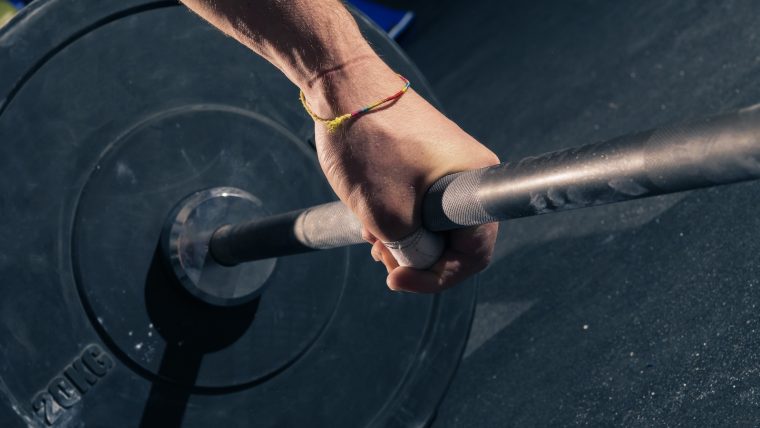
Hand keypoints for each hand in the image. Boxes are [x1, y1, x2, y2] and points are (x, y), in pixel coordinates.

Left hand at [305, 57, 498, 292]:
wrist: (342, 85)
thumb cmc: (368, 142)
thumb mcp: (387, 214)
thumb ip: (410, 251)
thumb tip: (417, 262)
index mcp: (474, 186)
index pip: (474, 254)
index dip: (438, 277)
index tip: (398, 279)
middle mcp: (470, 174)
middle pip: (452, 241)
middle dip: (414, 257)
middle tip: (379, 256)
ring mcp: (447, 165)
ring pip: (431, 223)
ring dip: (401, 238)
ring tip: (369, 234)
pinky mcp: (424, 159)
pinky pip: (418, 202)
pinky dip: (396, 216)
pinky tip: (369, 216)